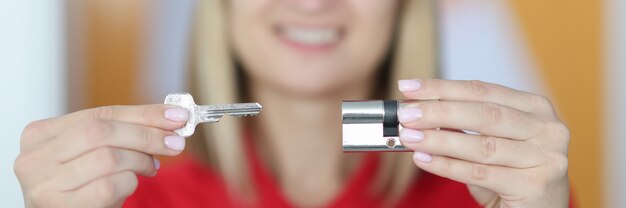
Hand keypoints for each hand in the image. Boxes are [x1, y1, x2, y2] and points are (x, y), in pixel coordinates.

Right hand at [14, 105, 188, 207]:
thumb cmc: (82, 188)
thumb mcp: (99, 154)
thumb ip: (126, 132)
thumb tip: (173, 117)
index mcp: (40, 134)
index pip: (100, 114)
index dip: (144, 114)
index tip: (178, 115)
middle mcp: (33, 157)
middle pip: (102, 132)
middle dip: (146, 135)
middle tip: (175, 143)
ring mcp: (42, 184)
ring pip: (108, 158)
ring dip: (139, 162)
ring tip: (148, 168)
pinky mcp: (57, 207)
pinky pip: (108, 186)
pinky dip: (129, 184)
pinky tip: (128, 186)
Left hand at [397, 79, 569, 207]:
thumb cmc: (511, 174)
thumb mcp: (491, 142)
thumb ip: (464, 124)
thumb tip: (418, 110)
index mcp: (535, 108)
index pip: (482, 90)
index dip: (443, 87)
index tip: (409, 87)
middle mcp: (547, 129)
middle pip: (484, 114)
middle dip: (439, 111)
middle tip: (406, 114)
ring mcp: (546, 158)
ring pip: (482, 146)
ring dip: (440, 140)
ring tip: (409, 137)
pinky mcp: (535, 186)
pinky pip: (481, 173)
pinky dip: (448, 166)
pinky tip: (424, 159)